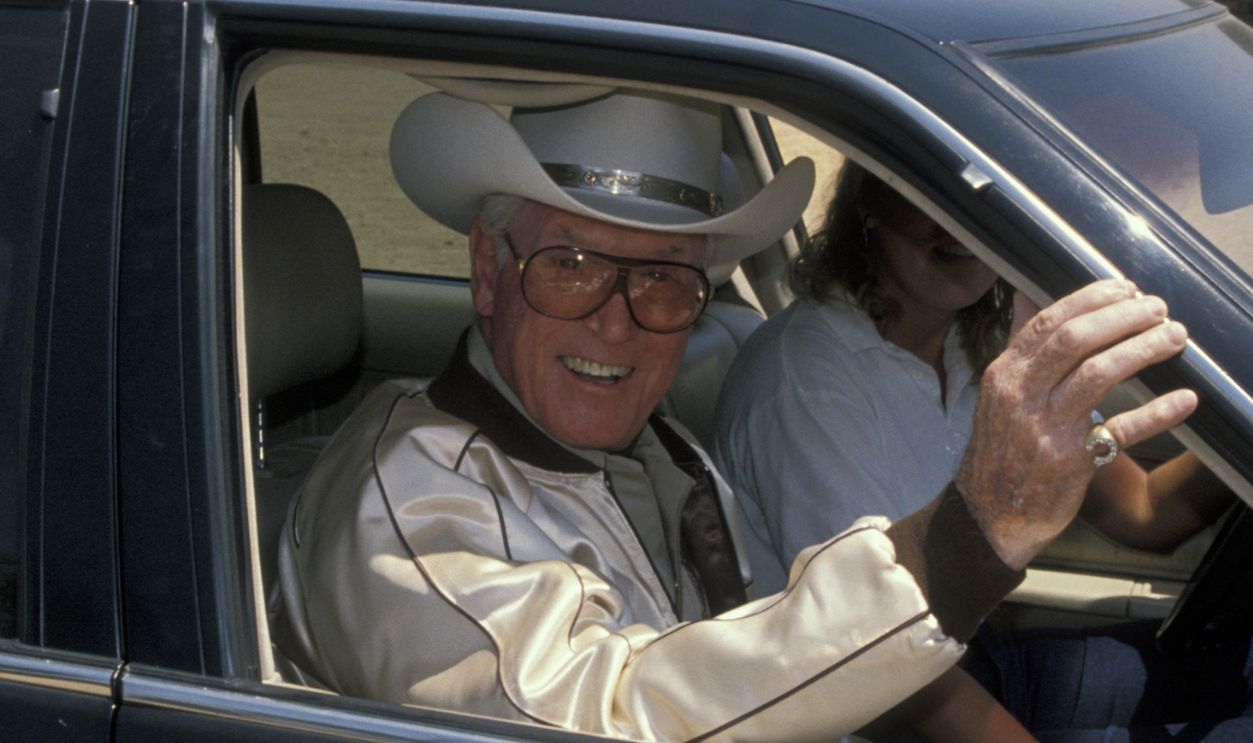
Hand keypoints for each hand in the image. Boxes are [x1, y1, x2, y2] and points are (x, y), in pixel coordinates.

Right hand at [957, 280, 1196, 569]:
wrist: (990, 515)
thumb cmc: (1002, 449)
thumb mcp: (999, 394)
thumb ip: (1020, 347)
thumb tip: (1026, 294)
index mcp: (1004, 374)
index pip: (1049, 322)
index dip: (1093, 299)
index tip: (1128, 289)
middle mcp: (1020, 396)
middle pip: (1075, 340)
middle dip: (1123, 317)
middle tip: (1159, 309)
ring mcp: (1045, 429)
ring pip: (1098, 374)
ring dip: (1143, 350)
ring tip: (1175, 337)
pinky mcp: (1071, 462)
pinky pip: (1120, 431)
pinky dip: (1156, 414)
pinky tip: (1185, 400)